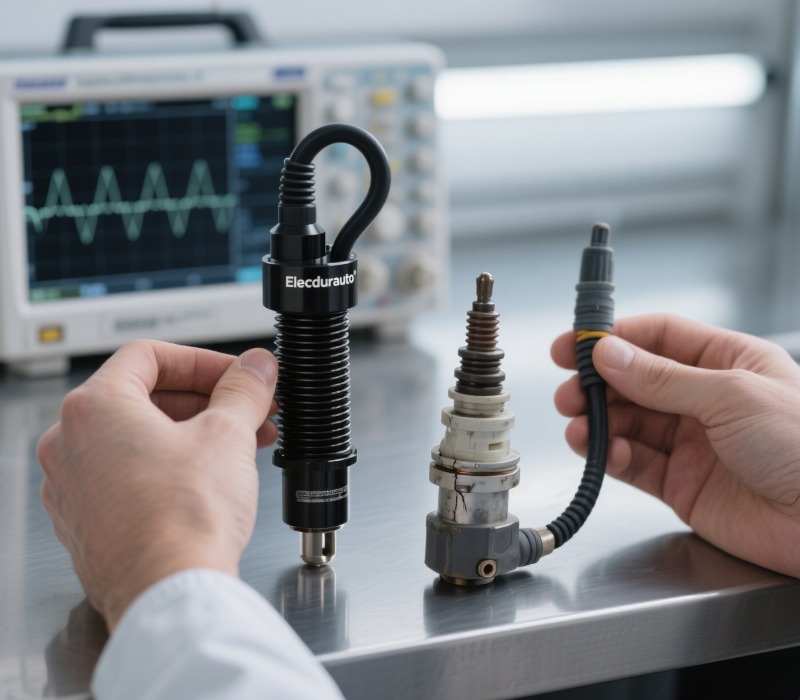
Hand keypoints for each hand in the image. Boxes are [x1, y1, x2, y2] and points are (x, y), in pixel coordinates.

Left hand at [38, 340, 277, 628]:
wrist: (168, 592)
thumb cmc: (183, 519)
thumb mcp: (227, 434)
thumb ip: (242, 389)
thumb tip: (255, 368)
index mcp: (93, 408)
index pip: (149, 356)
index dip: (203, 361)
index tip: (235, 375)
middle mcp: (69, 444)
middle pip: (143, 398)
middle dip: (206, 401)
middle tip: (246, 410)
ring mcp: (73, 486)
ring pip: (137, 438)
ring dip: (192, 434)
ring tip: (239, 446)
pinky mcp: (86, 522)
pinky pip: (127, 475)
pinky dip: (167, 467)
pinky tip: (208, 480)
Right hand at [552, 313, 799, 577]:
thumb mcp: (731, 396)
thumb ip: (662, 378)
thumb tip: (609, 354)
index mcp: (728, 363)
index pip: (659, 338)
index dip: (614, 338)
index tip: (575, 345)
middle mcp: (706, 400)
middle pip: (636, 381)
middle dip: (597, 384)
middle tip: (569, 391)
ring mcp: (692, 443)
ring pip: (628, 424)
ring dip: (598, 422)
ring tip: (579, 426)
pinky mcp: (681, 484)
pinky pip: (635, 464)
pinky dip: (613, 458)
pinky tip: (604, 453)